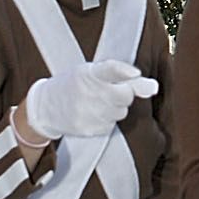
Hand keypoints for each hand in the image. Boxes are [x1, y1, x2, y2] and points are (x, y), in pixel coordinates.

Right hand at [20, 58, 158, 142]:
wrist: (45, 108)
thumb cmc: (72, 85)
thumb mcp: (89, 72)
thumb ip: (120, 75)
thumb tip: (153, 86)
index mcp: (87, 73)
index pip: (110, 69)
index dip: (124, 71)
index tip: (136, 73)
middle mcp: (88, 93)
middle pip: (125, 95)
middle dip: (123, 93)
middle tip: (111, 90)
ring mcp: (88, 113)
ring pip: (121, 112)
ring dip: (115, 107)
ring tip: (98, 102)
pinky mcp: (89, 129)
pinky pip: (111, 124)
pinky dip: (106, 119)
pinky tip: (92, 113)